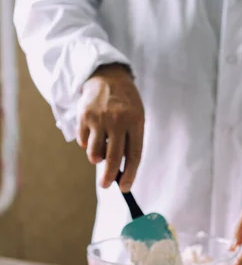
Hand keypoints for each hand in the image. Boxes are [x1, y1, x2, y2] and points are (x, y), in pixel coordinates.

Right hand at [76, 63, 143, 191]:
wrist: (107, 76)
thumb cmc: (125, 104)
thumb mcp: (136, 118)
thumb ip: (129, 142)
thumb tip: (119, 171)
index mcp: (135, 122)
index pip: (134, 155)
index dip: (129, 174)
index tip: (125, 188)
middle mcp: (118, 121)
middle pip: (113, 158)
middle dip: (108, 176)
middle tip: (105, 186)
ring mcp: (99, 118)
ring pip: (94, 153)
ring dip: (96, 158)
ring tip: (101, 148)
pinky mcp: (84, 116)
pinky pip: (83, 142)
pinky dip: (87, 143)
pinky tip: (93, 131)